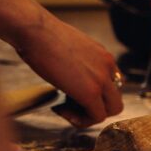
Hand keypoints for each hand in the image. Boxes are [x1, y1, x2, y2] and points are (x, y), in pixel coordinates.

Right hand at [14, 12, 122, 127]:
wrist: (35, 30)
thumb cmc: (42, 35)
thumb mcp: (70, 48)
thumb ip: (78, 63)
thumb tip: (70, 76)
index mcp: (104, 56)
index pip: (113, 84)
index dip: (96, 94)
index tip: (74, 93)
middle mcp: (108, 67)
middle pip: (115, 100)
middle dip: (95, 107)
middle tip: (71, 105)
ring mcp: (102, 79)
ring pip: (111, 110)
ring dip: (88, 116)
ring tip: (64, 108)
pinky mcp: (91, 92)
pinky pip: (96, 117)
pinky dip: (80, 120)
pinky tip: (59, 109)